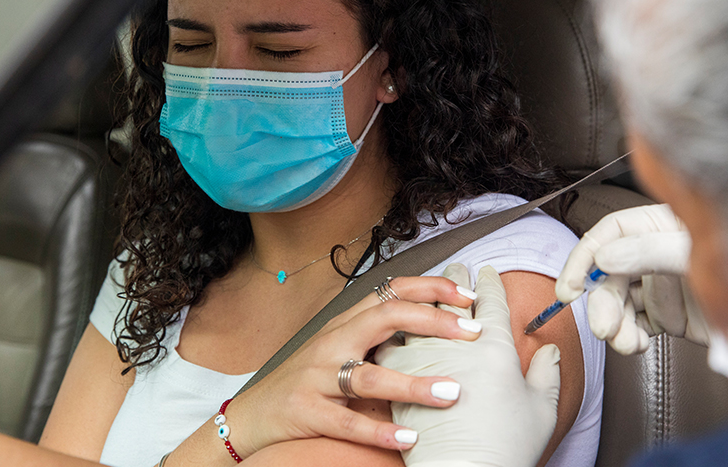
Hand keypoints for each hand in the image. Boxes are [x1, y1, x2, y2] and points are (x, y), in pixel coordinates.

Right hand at [228, 275, 482, 456]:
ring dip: (413, 384)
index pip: (393, 290)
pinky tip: (409, 438)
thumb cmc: (311, 380)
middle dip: (433, 322)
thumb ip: (384, 337)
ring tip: (452, 392)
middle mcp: (334, 341)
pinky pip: (347, 423)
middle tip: (472, 334)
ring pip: (369, 376)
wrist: (255, 412)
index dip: (432, 289)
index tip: (469, 297)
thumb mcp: (345, 348)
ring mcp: (318, 376)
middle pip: (385, 318)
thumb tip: (442, 329)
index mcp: (348, 322)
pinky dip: (379, 432)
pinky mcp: (307, 411)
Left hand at [376, 265, 560, 466]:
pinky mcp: (397, 373)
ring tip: (424, 290)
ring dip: (423, 297)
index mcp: (495, 347)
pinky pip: (392, 340)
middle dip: (456, 279)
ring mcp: (423, 356)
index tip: (487, 272)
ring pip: (420, 312)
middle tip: (457, 268)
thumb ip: (548, 374)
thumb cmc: (504, 447)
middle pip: (453, 298)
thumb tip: (549, 351)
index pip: (492, 301)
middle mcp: (457, 344)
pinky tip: (396, 326)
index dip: (489, 283)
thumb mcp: (541, 411)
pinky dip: (395, 328)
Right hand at [554, 204, 709, 354]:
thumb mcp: (695, 251)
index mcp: (657, 224)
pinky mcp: (670, 314)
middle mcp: (654, 252)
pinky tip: (638, 345)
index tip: (569, 287)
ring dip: (615, 325)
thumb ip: (648, 252)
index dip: (583, 259)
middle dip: (602, 303)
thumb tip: (604, 258)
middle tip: (604, 328)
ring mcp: (662, 284)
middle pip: (608, 274)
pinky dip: (630, 337)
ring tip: (626, 343)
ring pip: (618, 303)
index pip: (607, 234)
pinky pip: (636, 324)